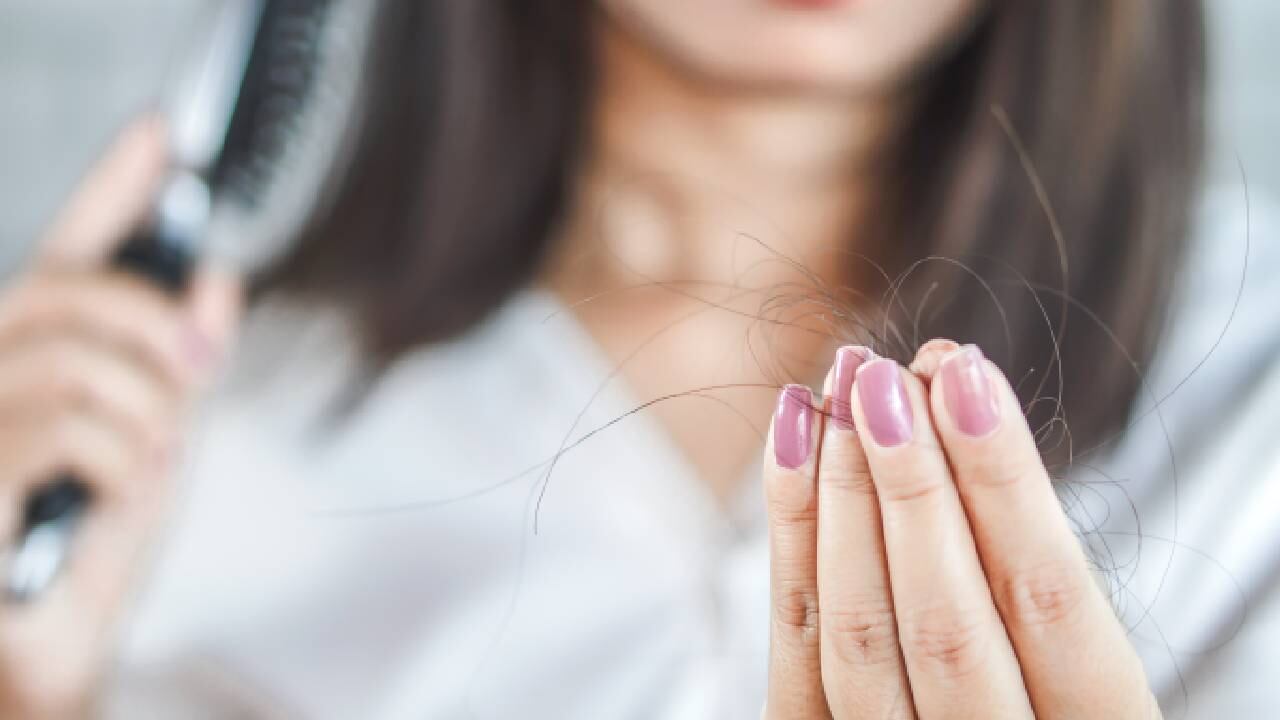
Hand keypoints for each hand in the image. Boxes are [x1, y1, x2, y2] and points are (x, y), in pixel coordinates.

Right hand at [0, 118, 240, 717]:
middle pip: (60, 289)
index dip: (110, 192)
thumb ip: (179, 366)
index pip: (64, 256)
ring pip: (69, 359)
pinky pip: (60, 427)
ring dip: (145, 408)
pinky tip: (126, 489)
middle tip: (201, 363)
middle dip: (150, 315)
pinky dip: (124, 456)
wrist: (46, 657)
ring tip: (155, 461)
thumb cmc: (91, 560)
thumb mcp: (161, 446)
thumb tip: (217, 279)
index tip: (159, 138)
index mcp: (31, 366)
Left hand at [762, 341, 1157, 718]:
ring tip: (836, 395)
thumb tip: (958, 405)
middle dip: (910, 485)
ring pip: (862, 637)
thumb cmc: (1032, 699)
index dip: (1004, 484)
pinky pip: (798, 651)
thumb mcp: (1068, 665)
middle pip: (947, 620)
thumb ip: (1026, 578)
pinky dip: (794, 539)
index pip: (1049, 602)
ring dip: (843, 500)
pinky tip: (793, 446)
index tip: (964, 377)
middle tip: (882, 377)